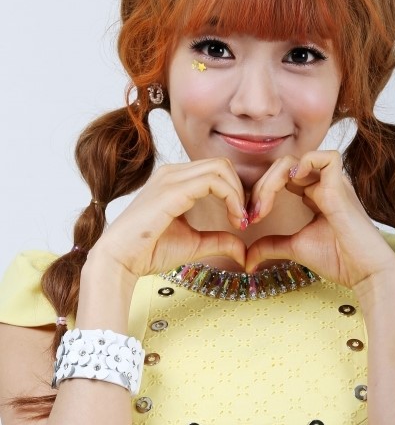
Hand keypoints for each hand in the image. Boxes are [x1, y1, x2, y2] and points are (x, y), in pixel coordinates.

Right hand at [88, 159, 247, 278]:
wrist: (120, 259)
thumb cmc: (149, 251)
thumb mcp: (194, 244)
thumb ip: (219, 241)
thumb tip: (243, 250)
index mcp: (175, 180)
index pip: (217, 171)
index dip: (236, 193)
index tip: (241, 222)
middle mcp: (172, 172)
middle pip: (222, 165)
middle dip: (241, 190)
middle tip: (245, 220)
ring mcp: (171, 177)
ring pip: (221, 168)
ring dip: (238, 194)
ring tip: (240, 221)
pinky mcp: (172, 189)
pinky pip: (214, 181)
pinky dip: (231, 198)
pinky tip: (234, 219)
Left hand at [245, 150, 394, 289]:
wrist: (364, 273)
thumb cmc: (339, 260)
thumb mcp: (295, 248)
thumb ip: (271, 246)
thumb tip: (246, 258)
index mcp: (315, 195)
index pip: (282, 178)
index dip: (262, 193)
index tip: (250, 218)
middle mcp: (325, 185)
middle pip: (284, 168)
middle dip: (262, 188)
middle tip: (254, 213)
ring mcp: (334, 184)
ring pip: (296, 161)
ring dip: (273, 180)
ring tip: (264, 205)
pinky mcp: (341, 187)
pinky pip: (327, 157)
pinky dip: (306, 163)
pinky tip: (292, 185)